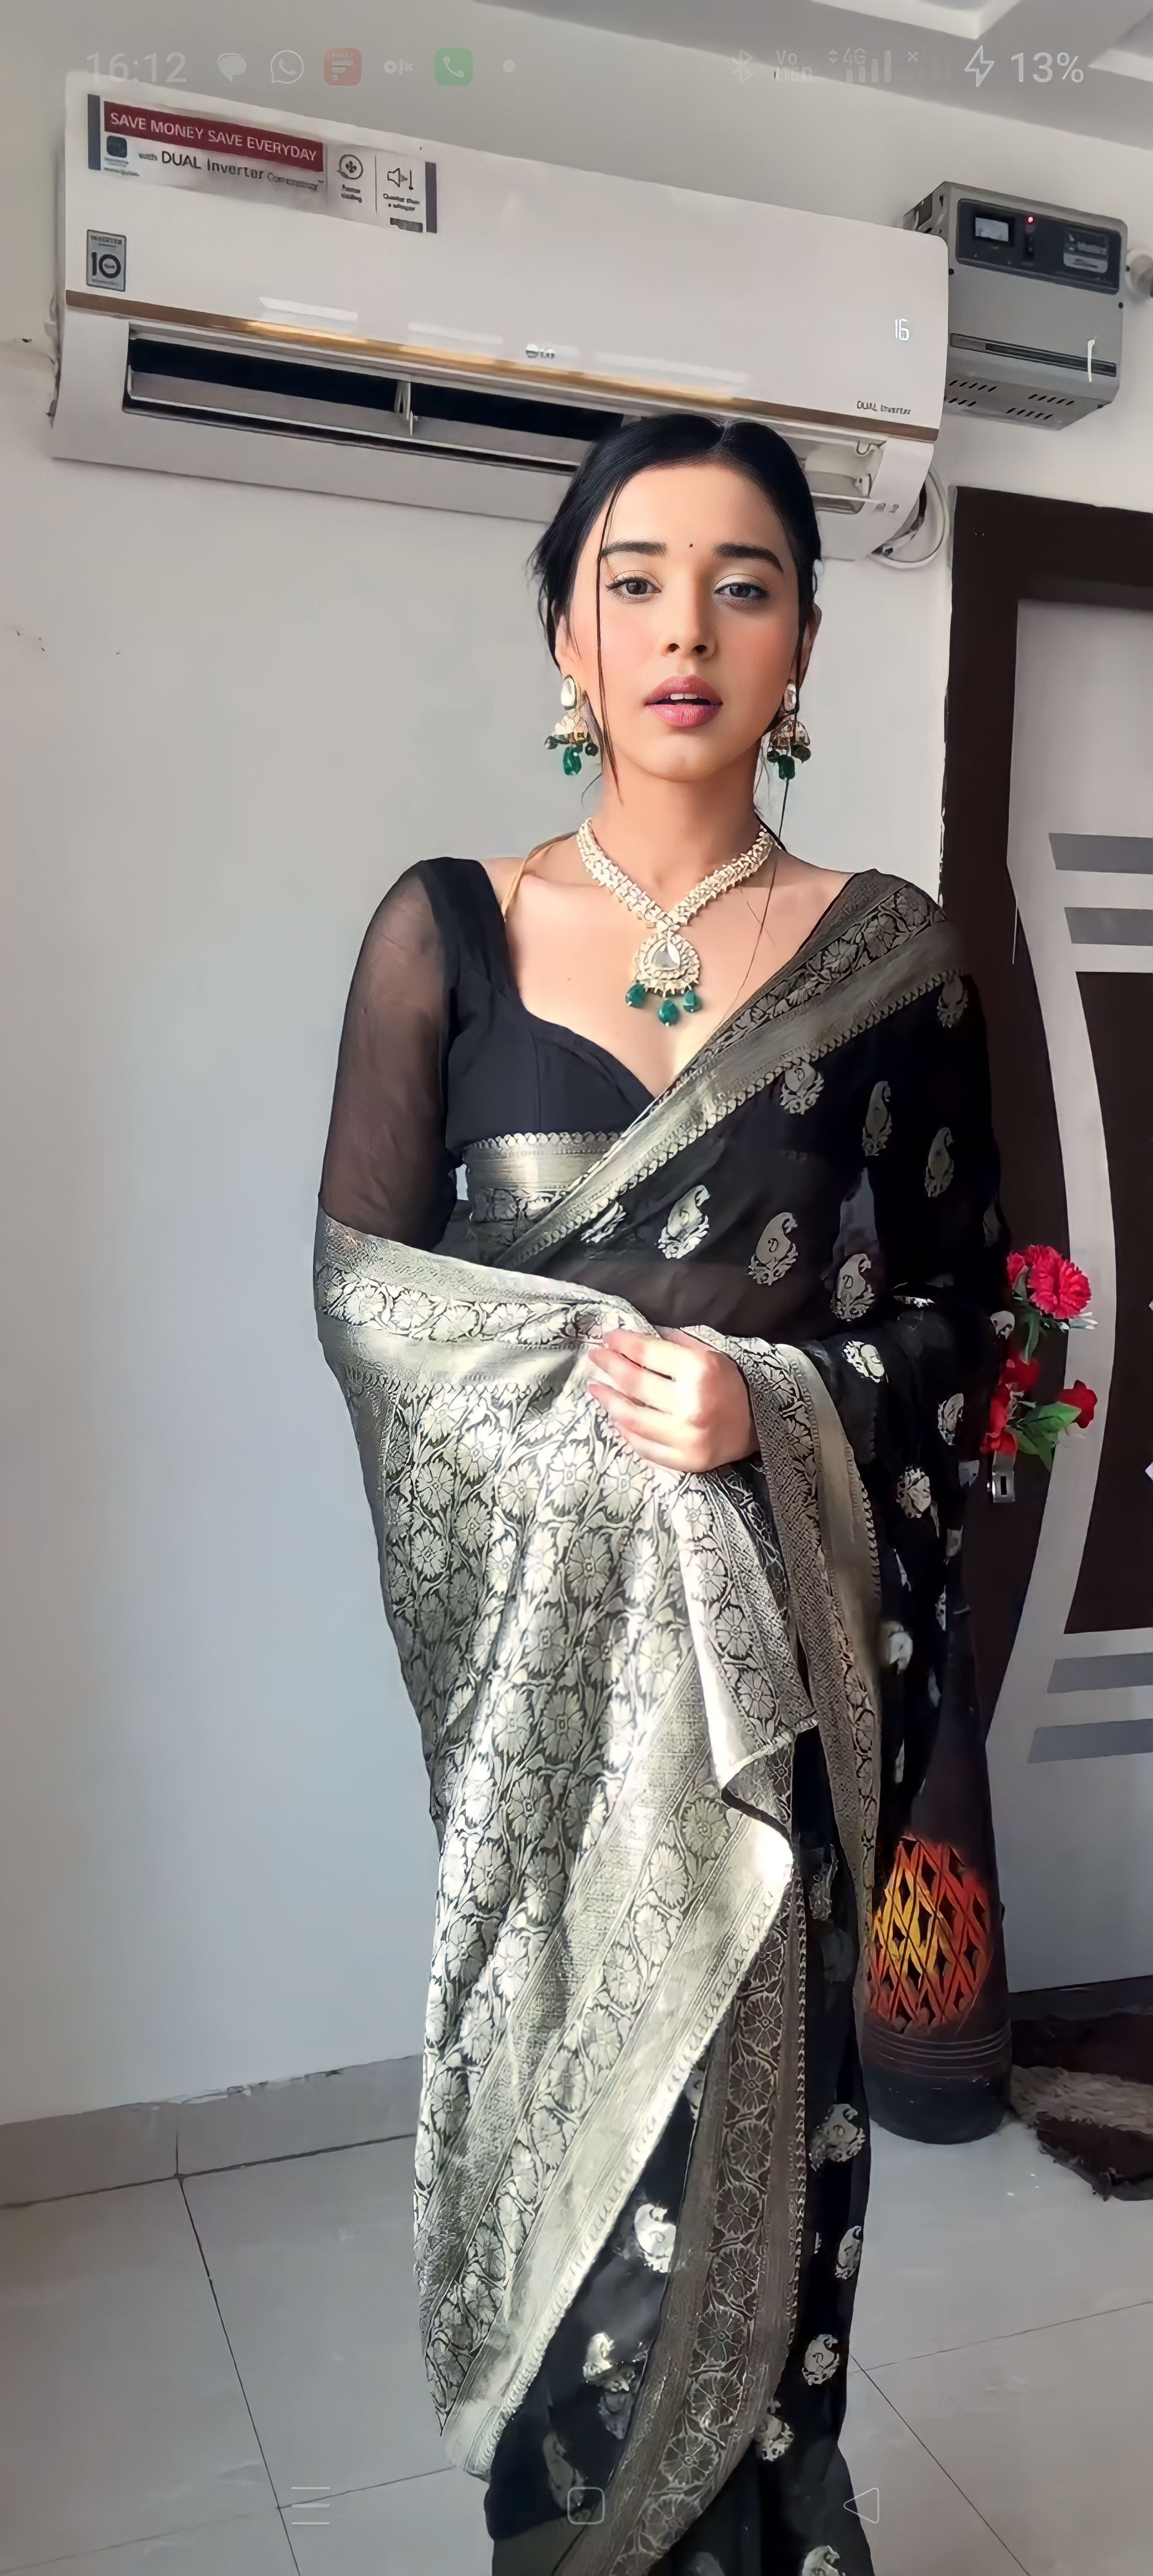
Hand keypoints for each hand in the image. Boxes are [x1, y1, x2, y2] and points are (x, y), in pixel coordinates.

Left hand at [586, 1328, 756, 1472]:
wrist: (758, 1427)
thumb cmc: (731, 1385)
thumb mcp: (711, 1354)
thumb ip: (676, 1344)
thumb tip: (636, 1338)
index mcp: (700, 1371)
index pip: (647, 1353)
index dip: (622, 1343)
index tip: (607, 1338)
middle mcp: (691, 1405)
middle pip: (635, 1383)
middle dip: (610, 1366)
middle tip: (596, 1357)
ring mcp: (686, 1437)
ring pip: (631, 1418)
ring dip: (608, 1401)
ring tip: (596, 1388)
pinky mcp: (685, 1461)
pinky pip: (643, 1446)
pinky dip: (625, 1430)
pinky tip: (616, 1417)